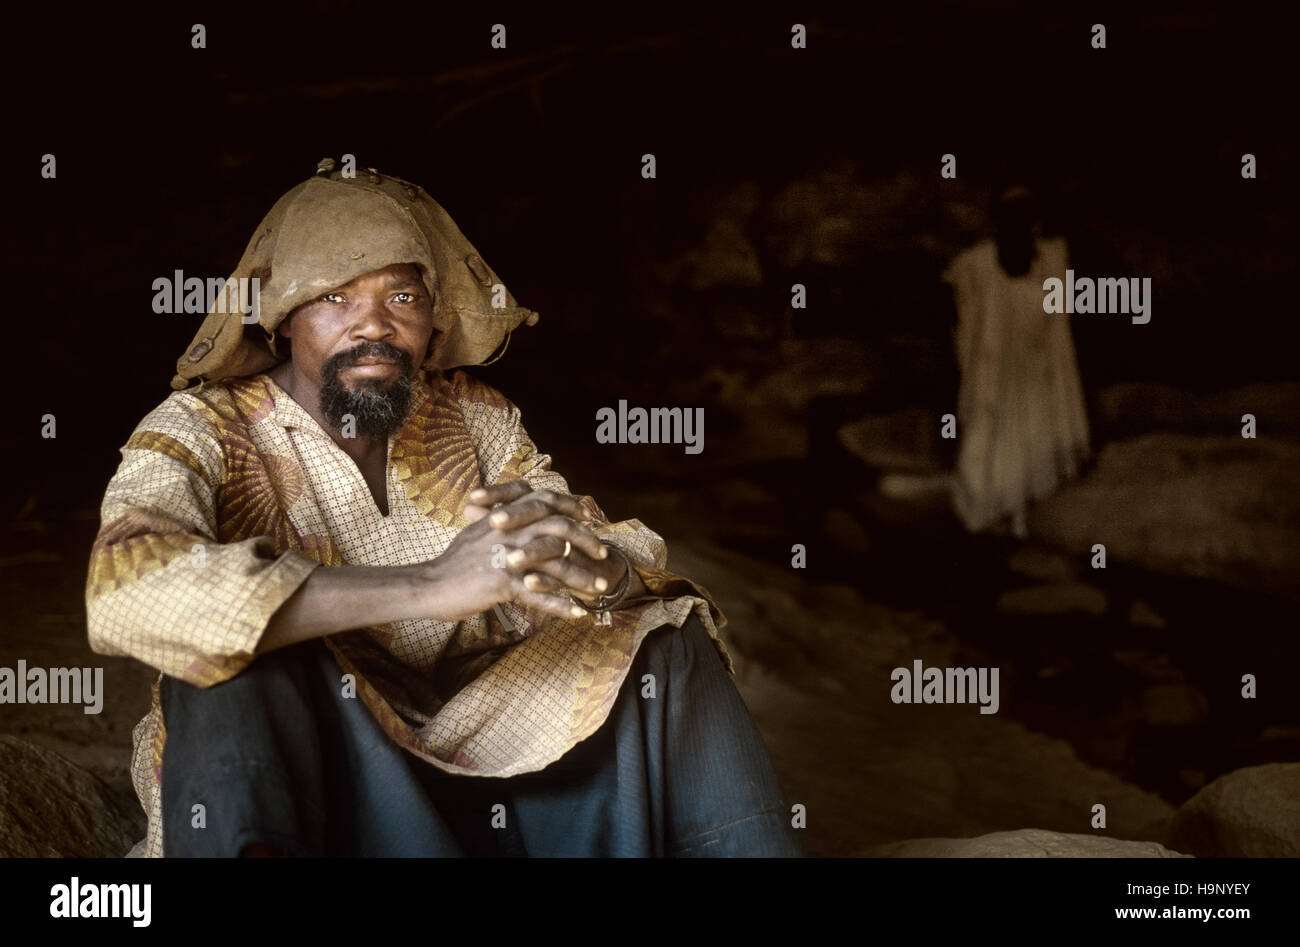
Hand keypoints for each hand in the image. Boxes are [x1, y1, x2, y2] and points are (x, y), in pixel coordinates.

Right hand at [418, 482, 602, 622]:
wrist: (428, 585)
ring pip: (555, 564)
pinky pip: (538, 595)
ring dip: (582, 577)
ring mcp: (506, 556)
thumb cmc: (453, 563)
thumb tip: (518, 516)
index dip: (572, 509)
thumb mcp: (477, 532)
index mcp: (504, 515)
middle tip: (603, 554)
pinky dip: (560, 605)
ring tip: (600, 589)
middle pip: (560, 528)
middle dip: (587, 541)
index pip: (547, 502)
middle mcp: (509, 531)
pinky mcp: (502, 583)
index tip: (589, 519)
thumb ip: (500, 521)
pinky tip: (577, 614)